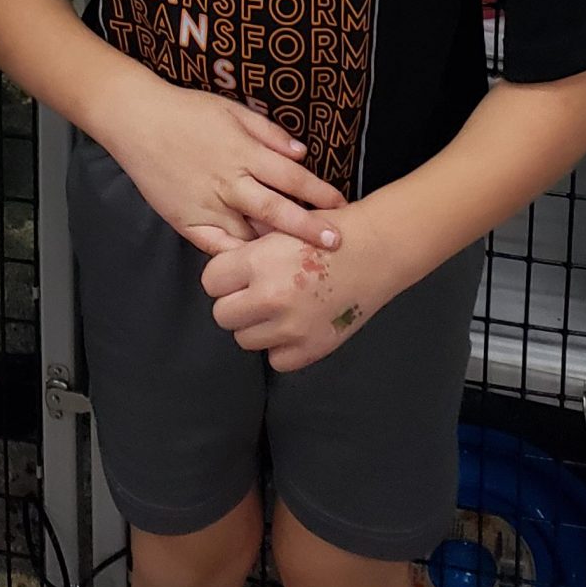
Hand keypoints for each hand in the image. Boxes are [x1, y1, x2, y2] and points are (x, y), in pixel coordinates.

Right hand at [100, 75, 346, 258]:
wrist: (137, 120)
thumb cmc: (187, 110)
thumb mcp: (231, 109)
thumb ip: (268, 132)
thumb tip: (301, 152)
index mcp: (243, 152)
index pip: (291, 177)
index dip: (319, 192)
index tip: (341, 206)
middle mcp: (229, 182)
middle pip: (276, 210)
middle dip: (308, 228)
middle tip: (335, 243)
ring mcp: (207, 204)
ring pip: (248, 234)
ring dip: (275, 247)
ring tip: (301, 261)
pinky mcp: (187, 221)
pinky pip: (216, 247)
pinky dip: (237, 257)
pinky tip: (254, 266)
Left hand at [201, 190, 425, 370]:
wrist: (375, 251)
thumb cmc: (329, 233)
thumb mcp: (281, 227)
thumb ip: (247, 248)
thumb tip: (220, 265)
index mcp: (258, 262)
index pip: (210, 282)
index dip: (223, 276)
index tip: (236, 274)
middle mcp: (270, 298)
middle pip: (222, 315)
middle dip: (235, 303)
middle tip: (254, 292)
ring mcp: (291, 328)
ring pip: (245, 339)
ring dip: (256, 326)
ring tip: (277, 307)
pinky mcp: (311, 349)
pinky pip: (276, 359)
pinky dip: (281, 346)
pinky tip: (295, 324)